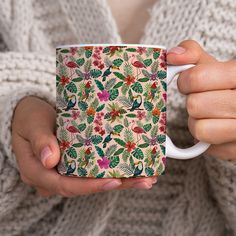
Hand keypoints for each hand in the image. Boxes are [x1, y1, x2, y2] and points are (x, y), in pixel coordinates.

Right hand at [12, 97, 156, 196]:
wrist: (31, 116)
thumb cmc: (29, 118)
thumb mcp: (32, 125)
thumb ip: (40, 141)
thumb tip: (51, 160)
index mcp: (39, 172)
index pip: (67, 185)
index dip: (91, 186)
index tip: (114, 181)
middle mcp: (54, 177)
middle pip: (87, 186)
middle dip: (116, 184)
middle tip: (144, 180)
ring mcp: (66, 171)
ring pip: (94, 180)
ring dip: (121, 180)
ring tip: (146, 177)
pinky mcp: (75, 164)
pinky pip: (94, 171)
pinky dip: (114, 170)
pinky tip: (133, 169)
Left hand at [167, 40, 235, 160]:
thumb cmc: (224, 86)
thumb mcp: (212, 65)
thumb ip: (192, 54)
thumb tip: (172, 55)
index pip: (197, 78)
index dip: (185, 81)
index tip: (189, 83)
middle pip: (195, 105)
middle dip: (193, 103)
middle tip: (204, 100)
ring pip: (200, 129)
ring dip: (198, 122)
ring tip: (210, 116)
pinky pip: (207, 147)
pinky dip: (206, 139)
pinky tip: (217, 129)